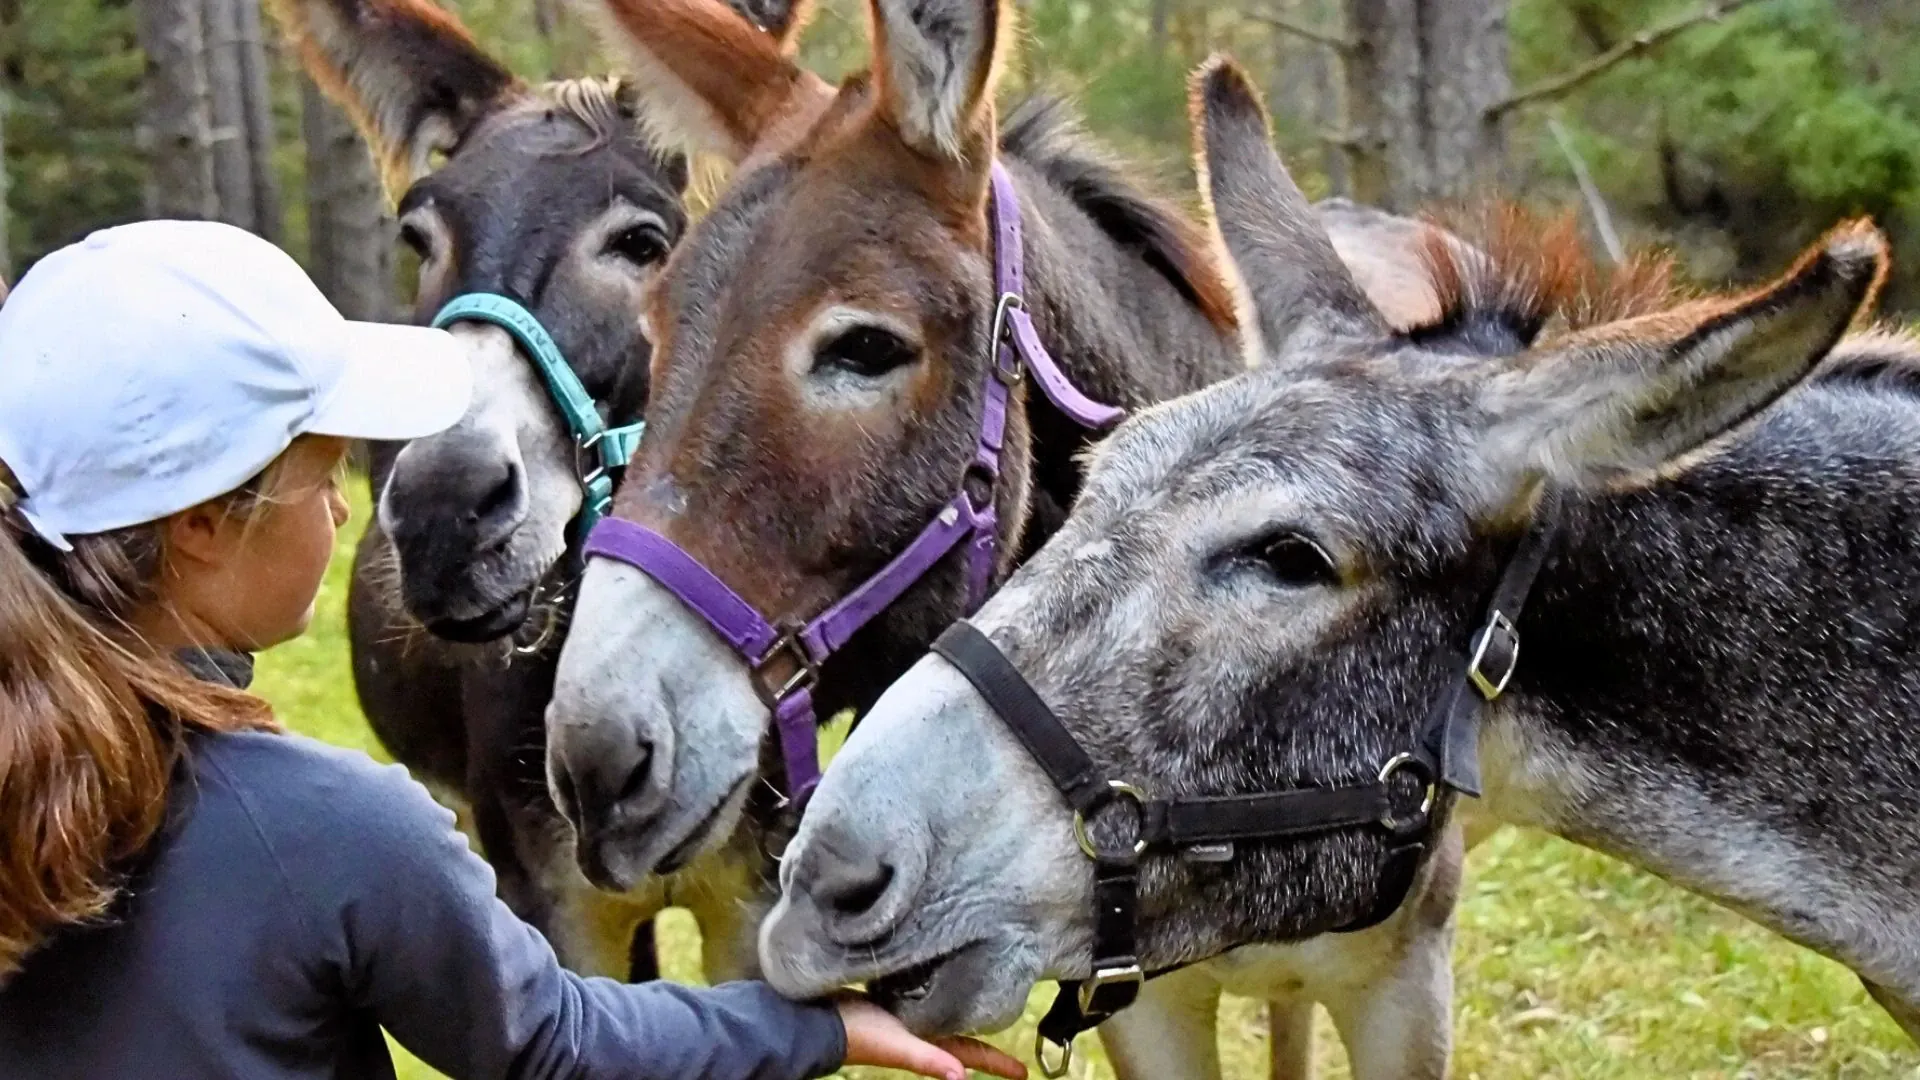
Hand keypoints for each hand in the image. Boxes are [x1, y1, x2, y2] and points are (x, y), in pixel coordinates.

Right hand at [836, 996, 1027, 1079]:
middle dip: (985, 1044)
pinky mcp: (893, 1005)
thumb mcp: (898, 1045)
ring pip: (946, 1023)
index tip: (1024, 1073)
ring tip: (984, 1012)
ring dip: (964, 1022)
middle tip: (1008, 1042)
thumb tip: (962, 1078)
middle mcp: (923, 1035)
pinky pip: (926, 1007)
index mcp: (929, 1046)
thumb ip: (928, 1059)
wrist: (820, 1020)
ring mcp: (908, 1021)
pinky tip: (940, 991)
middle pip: (963, 1041)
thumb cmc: (860, 1034)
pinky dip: (939, 1004)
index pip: (972, 1055)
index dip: (998, 1064)